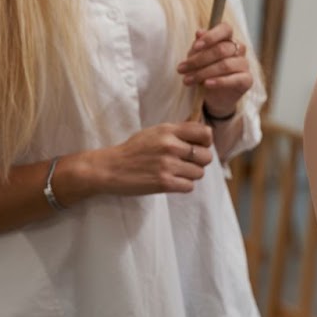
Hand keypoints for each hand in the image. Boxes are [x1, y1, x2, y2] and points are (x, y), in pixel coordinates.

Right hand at [78, 122, 214, 195]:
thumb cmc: (133, 150)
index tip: (198, 147)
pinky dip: (183, 186)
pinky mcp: (164, 183)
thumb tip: (203, 134)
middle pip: (206, 156)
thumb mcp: (154, 132)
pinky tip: (171, 181)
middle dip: (199, 162)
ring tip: (176, 173)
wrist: (110, 168)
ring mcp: (168, 165)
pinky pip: (189, 186)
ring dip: (190, 175)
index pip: (205, 133)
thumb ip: (177, 132)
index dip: (205, 142)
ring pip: (199, 173)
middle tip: (186, 164)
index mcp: (169, 130)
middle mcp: (170, 146)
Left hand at [179, 22, 252, 118]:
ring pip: (225, 65)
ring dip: (203, 73)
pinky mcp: (247, 80)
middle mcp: (238, 49)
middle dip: (199, 60)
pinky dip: (219, 81)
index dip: (211, 36)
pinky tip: (206, 84)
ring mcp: (244, 64)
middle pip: (221, 49)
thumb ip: (199, 46)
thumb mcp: (197, 58)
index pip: (225, 29)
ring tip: (187, 80)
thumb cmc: (205, 72)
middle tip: (182, 69)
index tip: (196, 47)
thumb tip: (199, 32)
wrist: (213, 96)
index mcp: (227, 39)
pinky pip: (234, 79)